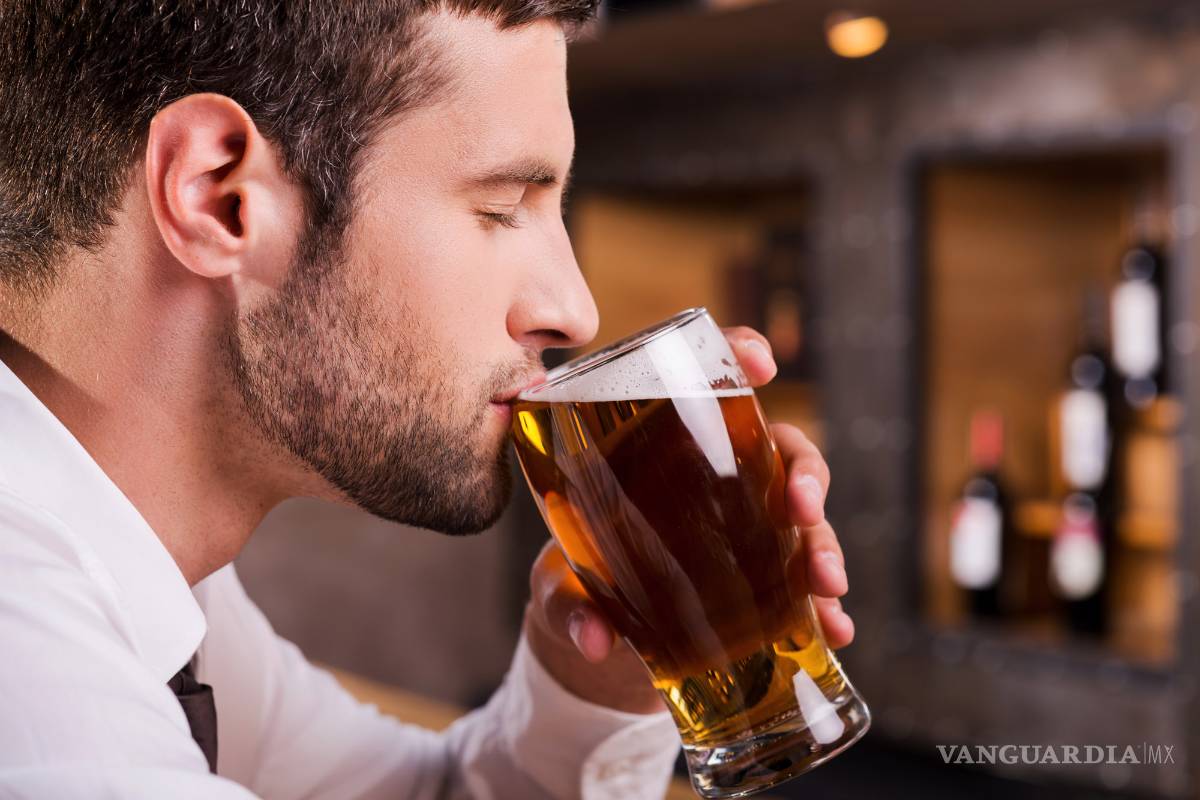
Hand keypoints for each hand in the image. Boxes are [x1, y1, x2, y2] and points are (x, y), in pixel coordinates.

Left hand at [522, 326, 852, 713]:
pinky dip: (824, 606)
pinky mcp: (764, 575)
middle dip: (805, 474)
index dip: (742, 355)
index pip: (711, 379)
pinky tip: (836, 628)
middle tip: (802, 508)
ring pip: (804, 515)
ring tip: (828, 586)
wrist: (602, 632)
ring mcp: (748, 524)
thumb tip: (594, 640)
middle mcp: (718, 475)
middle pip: (780, 449)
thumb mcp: (562, 588)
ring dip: (823, 544)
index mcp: (665, 446)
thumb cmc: (576, 582)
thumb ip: (570, 605)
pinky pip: (805, 580)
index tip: (761, 363)